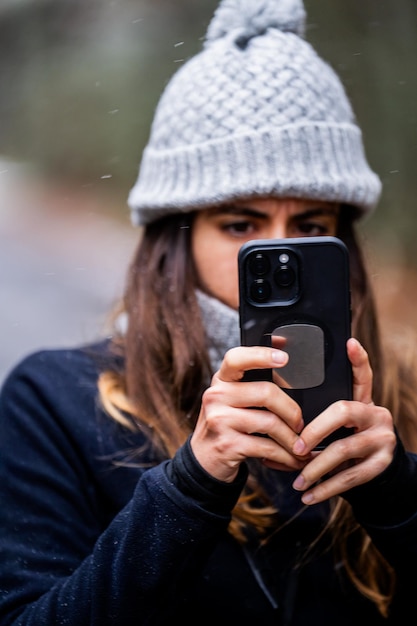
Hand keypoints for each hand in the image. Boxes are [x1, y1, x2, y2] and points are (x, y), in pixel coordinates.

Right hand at [190, 346, 309, 482]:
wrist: (204, 459)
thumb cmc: (228, 424)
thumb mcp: (233, 399)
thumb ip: (255, 382)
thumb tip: (284, 351)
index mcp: (222, 380)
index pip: (237, 359)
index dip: (261, 355)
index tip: (284, 357)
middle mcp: (216, 396)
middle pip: (266, 393)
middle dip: (292, 411)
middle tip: (300, 423)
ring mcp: (219, 420)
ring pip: (270, 422)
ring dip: (291, 438)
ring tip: (300, 446)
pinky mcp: (227, 445)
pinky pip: (266, 447)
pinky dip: (285, 456)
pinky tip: (291, 459)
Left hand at [290, 338, 396, 504]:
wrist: (373, 472)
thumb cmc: (341, 441)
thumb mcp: (334, 425)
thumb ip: (313, 414)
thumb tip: (265, 415)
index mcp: (361, 400)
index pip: (361, 375)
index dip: (357, 359)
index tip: (349, 342)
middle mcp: (376, 414)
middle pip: (343, 411)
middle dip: (315, 430)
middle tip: (295, 447)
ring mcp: (382, 439)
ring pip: (344, 449)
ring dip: (315, 468)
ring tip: (296, 479)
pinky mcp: (382, 464)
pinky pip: (350, 477)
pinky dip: (326, 488)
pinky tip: (308, 495)